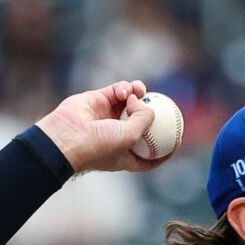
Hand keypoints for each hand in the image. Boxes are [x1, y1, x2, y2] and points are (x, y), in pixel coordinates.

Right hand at [35, 80, 164, 175]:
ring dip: (139, 94)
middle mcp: (116, 136)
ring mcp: (107, 117)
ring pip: (130, 103)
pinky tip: (126, 91)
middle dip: (152, 113)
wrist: (67, 136)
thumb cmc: (98, 145)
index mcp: (125, 155)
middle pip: (141, 124)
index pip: (149, 155)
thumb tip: (148, 105)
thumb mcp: (131, 137)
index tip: (178, 140)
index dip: (165, 149)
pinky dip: (124, 88)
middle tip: (163, 103)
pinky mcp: (97, 101)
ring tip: (141, 90)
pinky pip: (116, 91)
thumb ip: (144, 120)